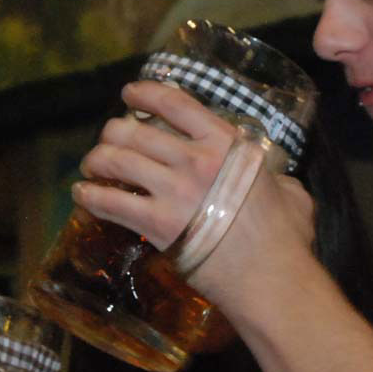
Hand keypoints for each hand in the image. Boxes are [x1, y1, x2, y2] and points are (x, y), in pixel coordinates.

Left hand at [73, 80, 316, 309]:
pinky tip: (82, 195)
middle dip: (113, 132)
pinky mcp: (156, 225)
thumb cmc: (285, 238)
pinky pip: (110, 202)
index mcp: (225, 142)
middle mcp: (194, 159)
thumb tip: (276, 181)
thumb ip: (274, 176)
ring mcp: (173, 191)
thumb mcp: (289, 190)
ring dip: (96, 160)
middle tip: (109, 141)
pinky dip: (89, 196)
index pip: (174, 102)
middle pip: (134, 130)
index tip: (129, 94)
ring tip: (92, 166)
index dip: (144, 93)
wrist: (271, 279)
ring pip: (116, 160)